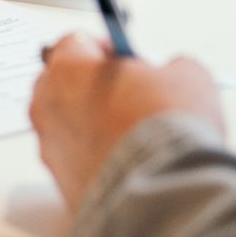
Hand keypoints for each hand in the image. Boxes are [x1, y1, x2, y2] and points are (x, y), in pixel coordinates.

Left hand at [29, 34, 224, 209]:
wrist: (165, 193)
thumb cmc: (169, 129)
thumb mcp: (188, 79)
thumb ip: (172, 67)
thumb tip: (173, 73)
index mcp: (67, 68)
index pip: (76, 43)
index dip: (107, 50)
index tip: (128, 60)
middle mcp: (46, 104)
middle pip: (66, 84)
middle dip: (96, 88)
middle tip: (134, 99)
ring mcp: (50, 147)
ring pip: (69, 126)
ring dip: (95, 126)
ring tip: (135, 138)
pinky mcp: (61, 182)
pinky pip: (77, 162)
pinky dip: (97, 160)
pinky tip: (129, 165)